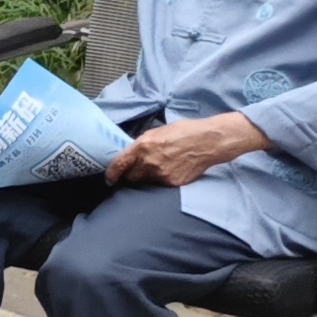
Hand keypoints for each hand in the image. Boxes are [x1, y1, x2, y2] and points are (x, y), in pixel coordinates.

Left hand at [107, 109, 266, 189]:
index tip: (109, 179)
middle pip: (131, 177)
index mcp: (142, 146)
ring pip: (146, 182)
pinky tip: (170, 170)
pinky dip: (161, 179)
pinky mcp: (173, 182)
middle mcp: (149, 163)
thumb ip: (141, 144)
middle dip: (131, 174)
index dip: (111, 174)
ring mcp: (161, 174)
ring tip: (157, 167)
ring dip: (147, 177)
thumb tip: (132, 153)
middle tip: (136, 170)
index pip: (119, 164)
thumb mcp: (156, 132)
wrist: (207, 142)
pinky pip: (160, 184)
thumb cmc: (183, 132)